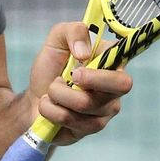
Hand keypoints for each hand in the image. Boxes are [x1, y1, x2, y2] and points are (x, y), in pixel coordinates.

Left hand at [28, 21, 132, 145]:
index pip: (125, 59)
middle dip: (87, 78)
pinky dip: (50, 110)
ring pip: (84, 103)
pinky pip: (70, 120)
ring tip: (51, 92)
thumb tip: (84, 53)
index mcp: (112, 63)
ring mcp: (106, 110)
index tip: (78, 63)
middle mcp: (115, 88)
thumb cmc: (51, 68)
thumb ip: (73, 31)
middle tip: (62, 79)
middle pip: (121, 85)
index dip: (103, 61)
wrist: (34, 97)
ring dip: (56, 94)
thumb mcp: (57, 40)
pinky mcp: (92, 128)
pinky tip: (50, 107)